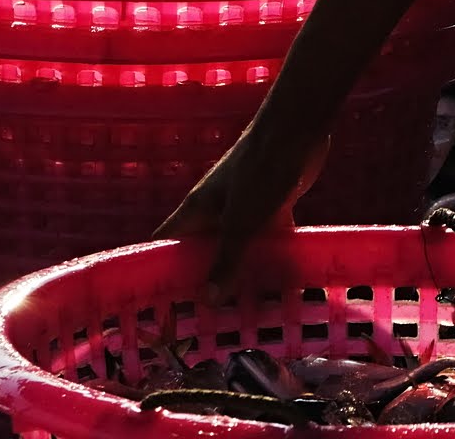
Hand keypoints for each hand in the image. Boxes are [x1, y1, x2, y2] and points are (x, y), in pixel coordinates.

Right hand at [152, 129, 329, 304]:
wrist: (294, 132)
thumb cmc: (259, 172)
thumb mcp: (240, 222)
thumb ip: (226, 260)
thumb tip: (207, 301)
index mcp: (196, 211)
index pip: (166, 243)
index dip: (159, 271)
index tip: (162, 304)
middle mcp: (215, 211)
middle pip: (202, 251)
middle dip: (204, 281)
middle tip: (206, 322)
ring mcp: (243, 208)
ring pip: (236, 248)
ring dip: (240, 273)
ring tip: (243, 312)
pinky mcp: (271, 207)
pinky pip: (266, 239)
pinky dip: (271, 258)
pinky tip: (281, 283)